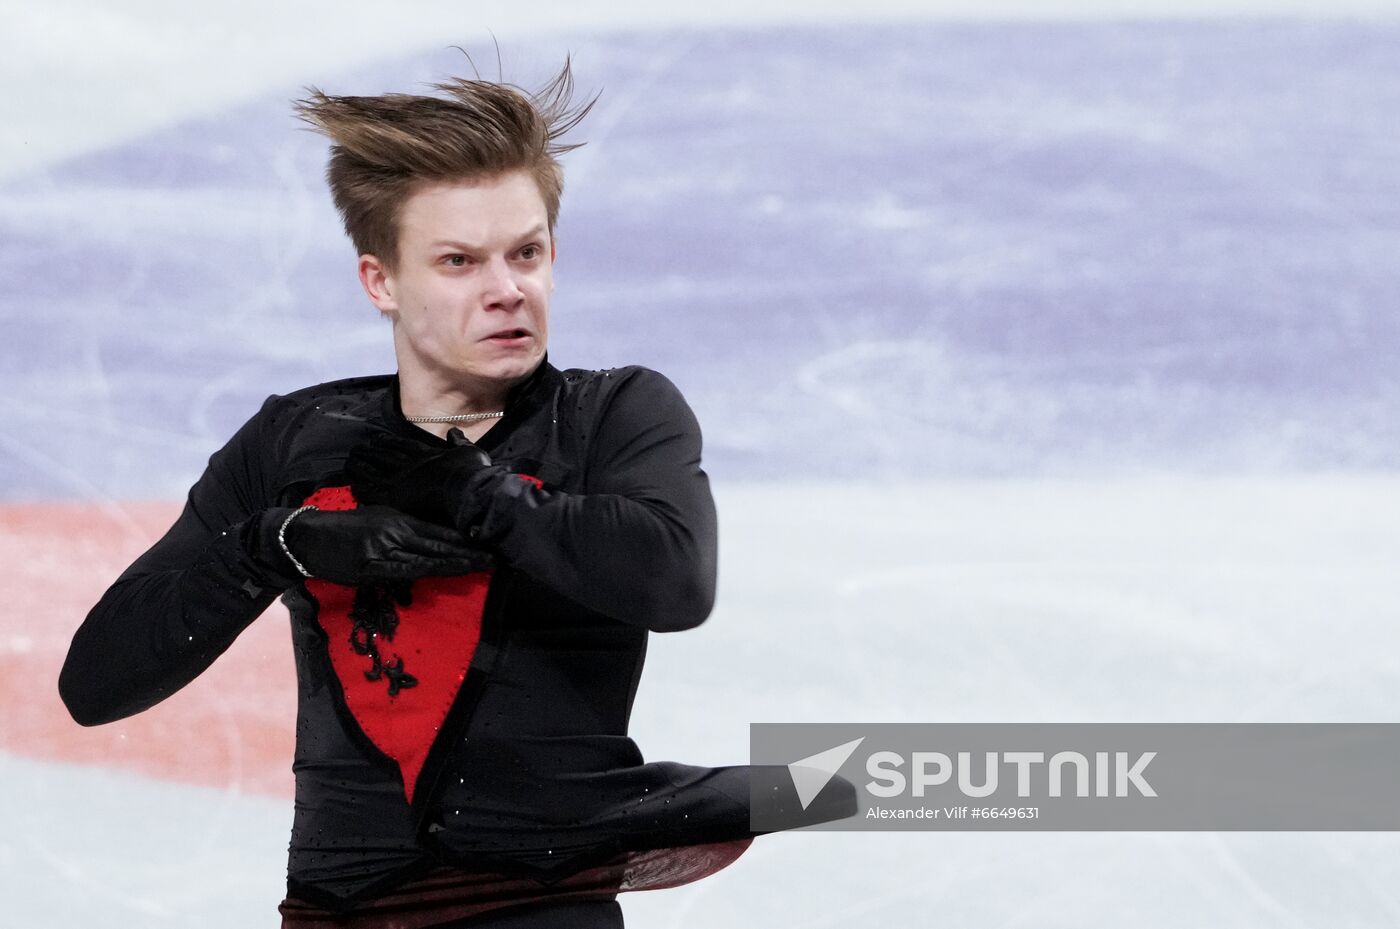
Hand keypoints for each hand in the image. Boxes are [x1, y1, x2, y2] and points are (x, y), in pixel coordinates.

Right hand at [276, 504, 490, 584]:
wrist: (309, 536)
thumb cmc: (346, 530)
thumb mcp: (378, 520)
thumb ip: (405, 527)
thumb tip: (432, 536)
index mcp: (399, 518)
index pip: (438, 528)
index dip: (464, 537)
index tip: (487, 541)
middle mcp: (395, 529)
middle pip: (439, 541)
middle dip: (468, 551)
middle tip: (495, 556)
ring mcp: (384, 547)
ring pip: (426, 555)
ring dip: (455, 562)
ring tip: (480, 566)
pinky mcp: (371, 565)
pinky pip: (403, 569)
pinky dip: (426, 569)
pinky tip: (444, 571)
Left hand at [345, 428, 492, 529]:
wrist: (466, 489)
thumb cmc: (471, 471)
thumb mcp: (469, 450)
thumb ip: (458, 441)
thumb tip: (453, 432)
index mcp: (425, 454)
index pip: (401, 445)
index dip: (387, 441)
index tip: (376, 439)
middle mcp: (409, 465)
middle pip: (383, 456)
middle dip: (368, 452)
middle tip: (356, 449)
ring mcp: (400, 481)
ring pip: (374, 472)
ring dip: (360, 466)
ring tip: (349, 463)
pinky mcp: (396, 499)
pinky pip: (374, 493)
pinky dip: (363, 489)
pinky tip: (353, 486)